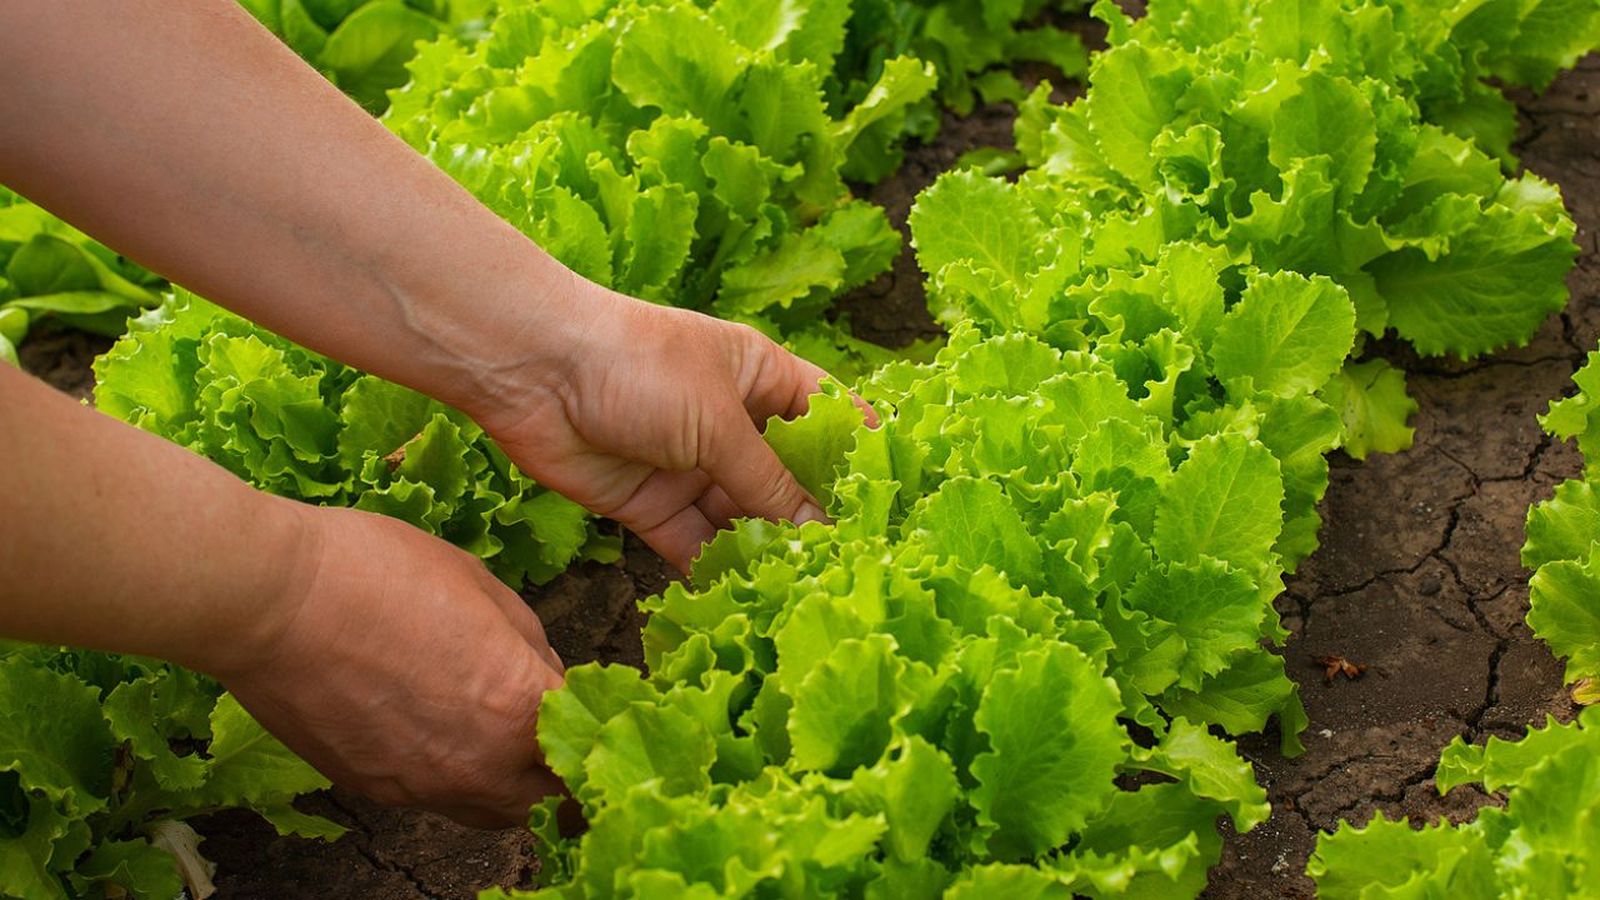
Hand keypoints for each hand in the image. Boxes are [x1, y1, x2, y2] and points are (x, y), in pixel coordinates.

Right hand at [219, 504, 566, 827]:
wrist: (271, 599)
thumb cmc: (378, 572)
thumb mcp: (482, 585)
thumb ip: (527, 642)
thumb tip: (543, 670)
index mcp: (518, 706)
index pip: (582, 741)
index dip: (588, 721)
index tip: (587, 709)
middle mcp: (477, 764)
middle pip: (544, 798)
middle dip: (555, 770)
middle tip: (549, 733)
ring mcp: (420, 786)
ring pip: (487, 810)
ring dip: (503, 781)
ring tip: (493, 735)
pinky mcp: (372, 790)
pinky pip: (431, 797)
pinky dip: (446, 776)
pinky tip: (429, 729)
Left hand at [475, 288, 849, 571]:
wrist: (532, 371)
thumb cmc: (639, 367)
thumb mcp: (719, 422)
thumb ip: (769, 482)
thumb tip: (819, 533)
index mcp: (761, 376)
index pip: (829, 417)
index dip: (861, 457)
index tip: (895, 507)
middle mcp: (732, 421)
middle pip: (787, 478)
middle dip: (815, 519)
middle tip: (855, 569)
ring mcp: (691, 464)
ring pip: (743, 518)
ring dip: (767, 552)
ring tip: (807, 595)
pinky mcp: (652, 504)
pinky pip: (695, 544)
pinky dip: (716, 571)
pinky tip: (747, 602)